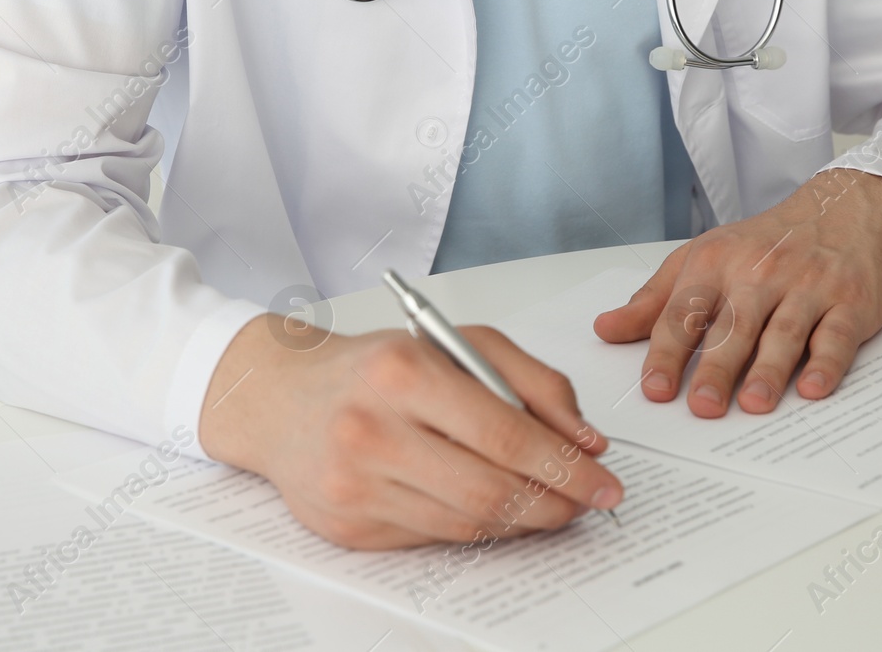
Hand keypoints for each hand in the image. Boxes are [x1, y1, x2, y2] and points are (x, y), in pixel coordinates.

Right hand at [199, 318, 623, 548]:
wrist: (279, 399)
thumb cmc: (377, 366)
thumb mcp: (458, 342)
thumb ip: (531, 380)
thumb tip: (586, 441)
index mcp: (402, 372)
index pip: (503, 432)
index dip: (564, 465)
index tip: (602, 479)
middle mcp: (371, 430)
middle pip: (488, 487)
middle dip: (554, 502)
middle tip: (586, 501)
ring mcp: (355, 485)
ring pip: (467, 522)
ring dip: (524, 519)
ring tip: (552, 505)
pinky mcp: (348, 528)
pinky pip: (436, 538)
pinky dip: (480, 528)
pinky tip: (500, 509)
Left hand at [593, 170, 881, 416]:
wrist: (844, 211)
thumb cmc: (763, 244)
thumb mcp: (701, 258)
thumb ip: (654, 299)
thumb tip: (605, 329)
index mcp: (715, 264)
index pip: (684, 313)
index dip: (667, 352)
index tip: (655, 389)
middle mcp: (760, 273)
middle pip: (733, 326)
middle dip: (716, 368)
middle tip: (702, 407)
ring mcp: (807, 287)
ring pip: (783, 332)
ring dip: (768, 370)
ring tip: (753, 404)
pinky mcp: (849, 302)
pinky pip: (836, 335)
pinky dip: (826, 362)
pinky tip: (813, 388)